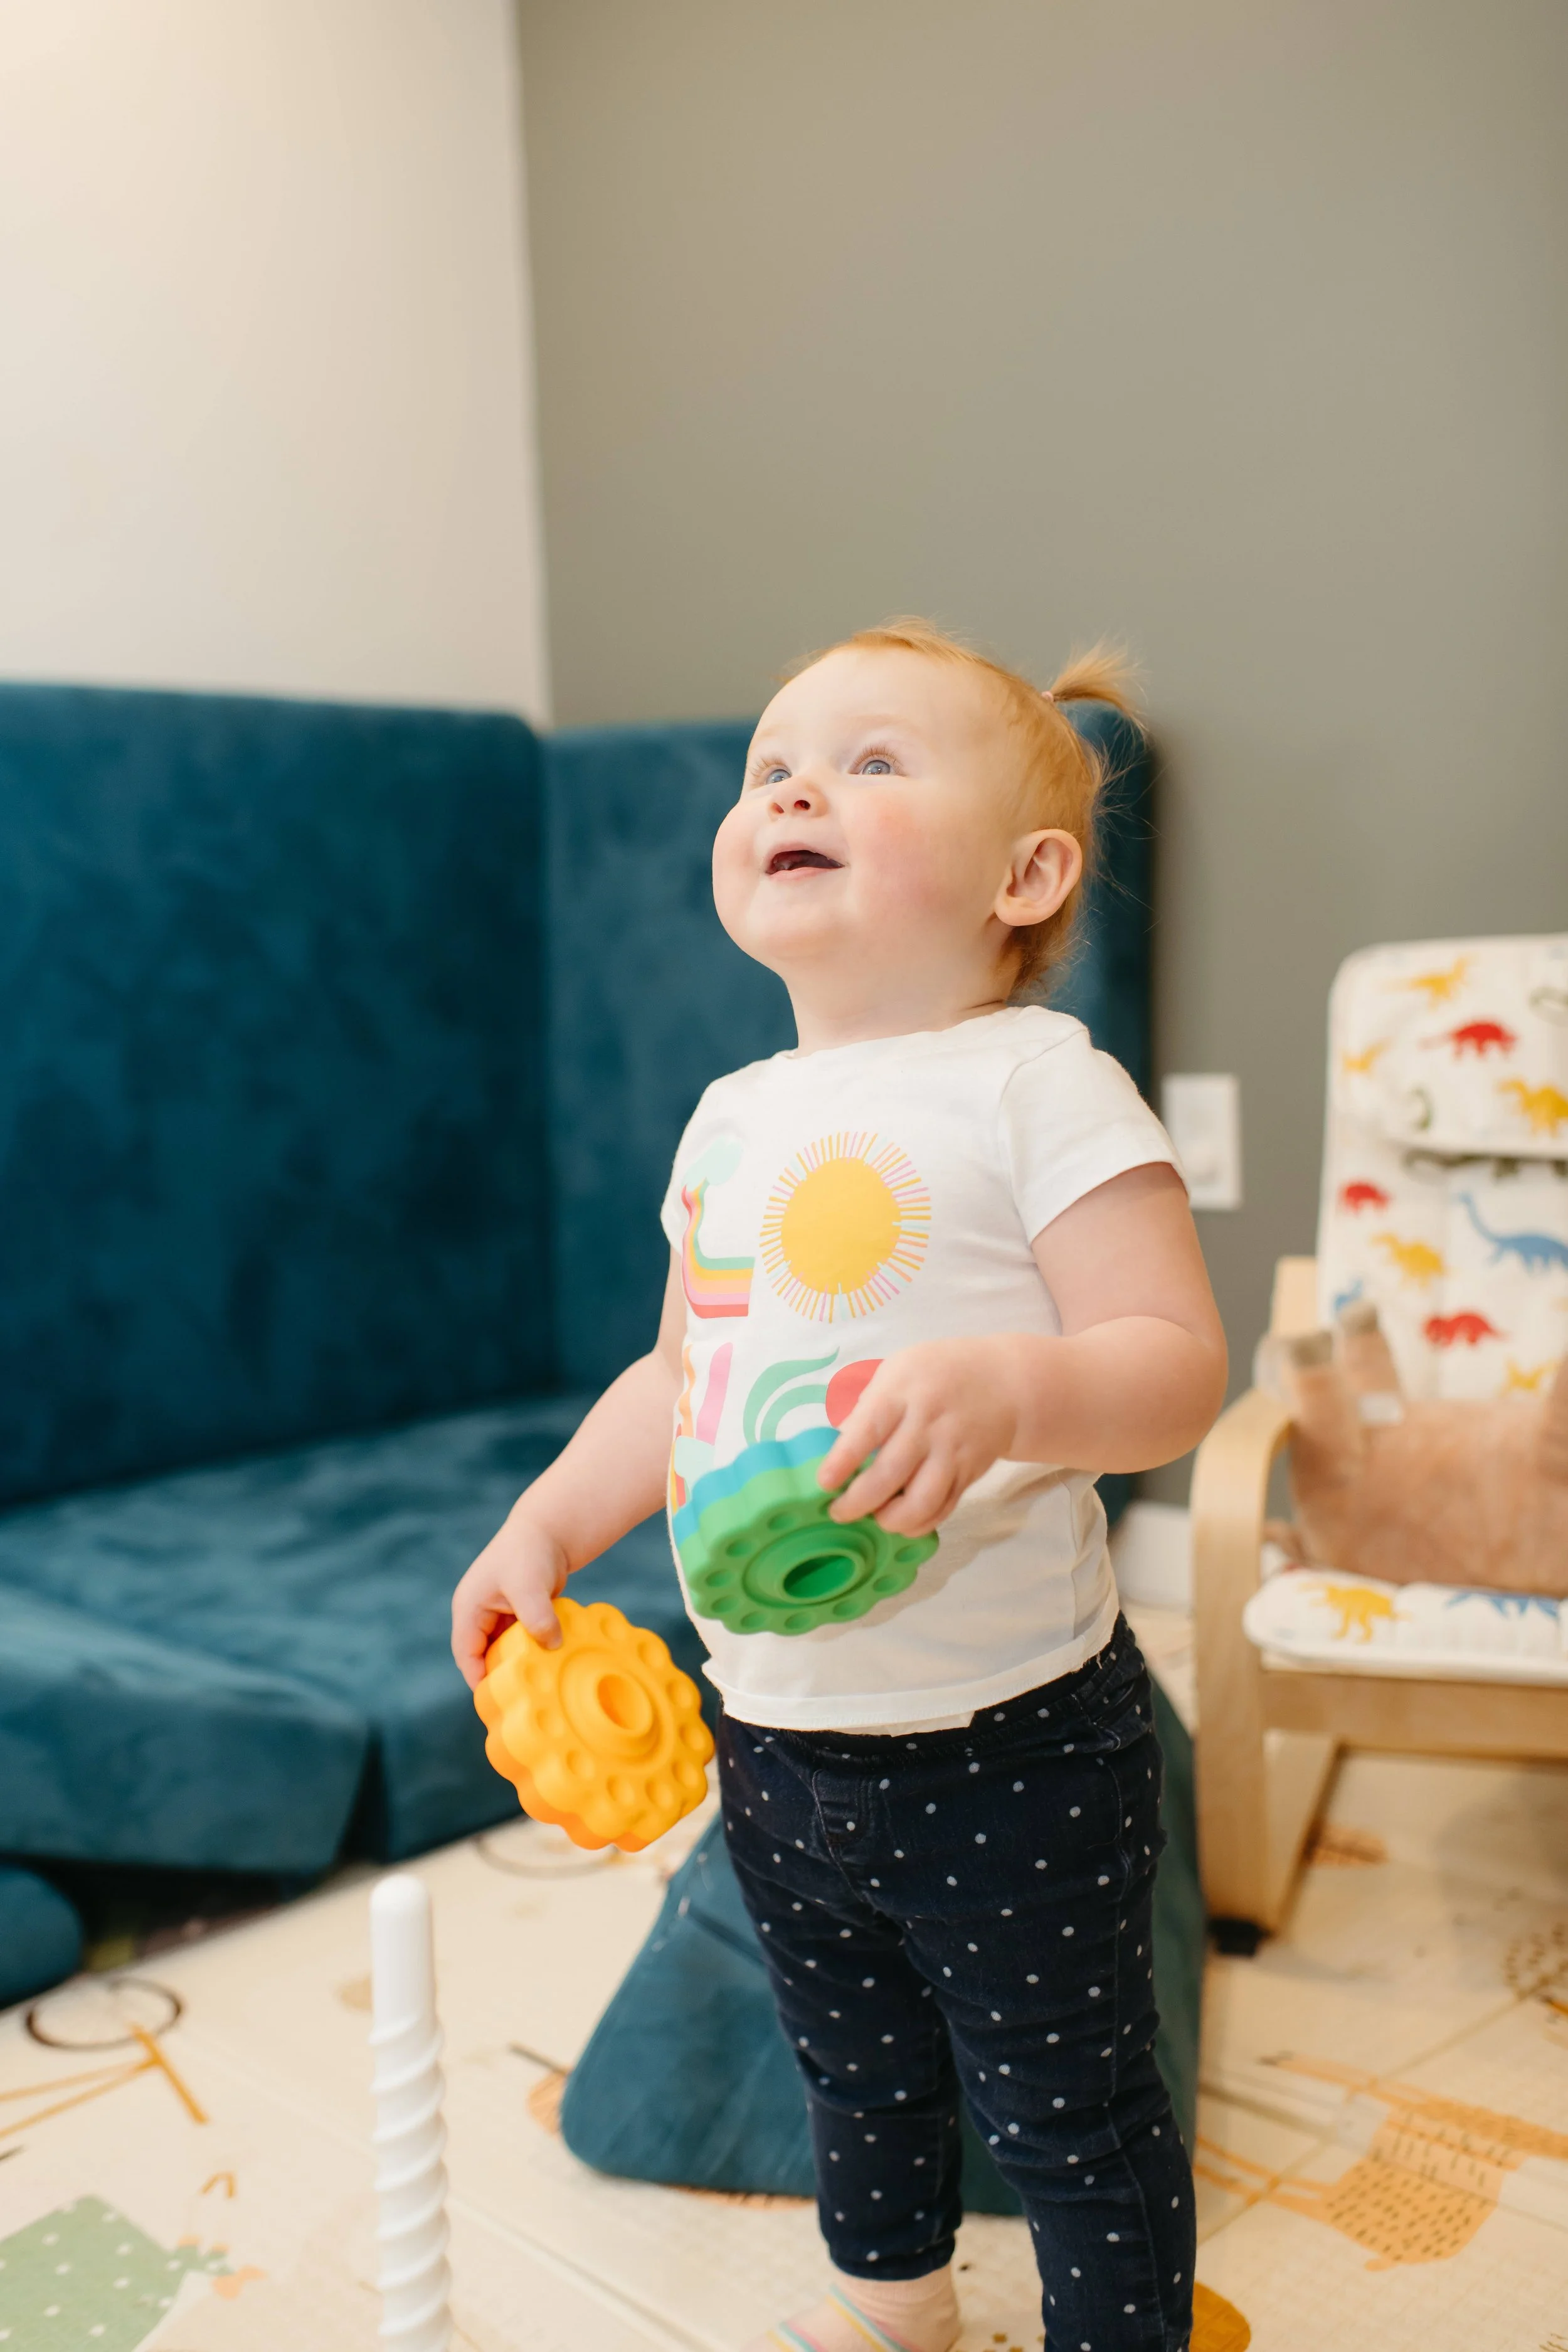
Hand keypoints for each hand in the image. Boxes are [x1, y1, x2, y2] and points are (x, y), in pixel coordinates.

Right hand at [450, 1509, 569, 1689]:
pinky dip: (531, 1652)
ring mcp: (497, 1615)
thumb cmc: (530, 1552)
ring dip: (518, 1664)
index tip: (499, 1701)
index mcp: (469, 1609)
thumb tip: (551, 1646)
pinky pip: (520, 1642)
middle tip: (522, 1699)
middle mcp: (478, 1615)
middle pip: (482, 1657)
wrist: (549, 1530)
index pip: (466, 1655)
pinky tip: (549, 1664)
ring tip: (537, 1685)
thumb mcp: (530, 1585)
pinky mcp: (516, 1615)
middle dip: (499, 1676)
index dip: (479, 1679)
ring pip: (502, 1651)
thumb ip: (537, 1616)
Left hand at [815, 1338, 1031, 1536]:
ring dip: (891, 1520)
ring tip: (876, 1518)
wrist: (1003, 1382)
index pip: (869, 1429)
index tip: (824, 1483)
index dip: (843, 1460)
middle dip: (858, 1502)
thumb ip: (868, 1408)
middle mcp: (928, 1424)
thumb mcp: (897, 1371)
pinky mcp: (969, 1473)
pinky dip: (919, 1523)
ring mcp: (952, 1451)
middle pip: (890, 1474)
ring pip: (920, 1502)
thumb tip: (838, 1449)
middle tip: (839, 1512)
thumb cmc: (937, 1373)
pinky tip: (902, 1521)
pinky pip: (943, 1509)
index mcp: (903, 1392)